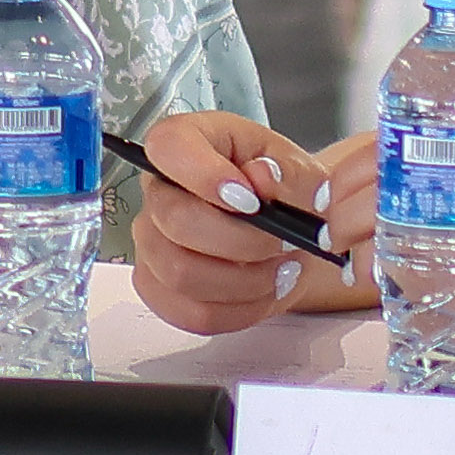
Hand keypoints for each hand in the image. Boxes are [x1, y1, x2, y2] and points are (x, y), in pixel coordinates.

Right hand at [131, 113, 365, 334]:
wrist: (292, 238)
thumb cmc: (288, 195)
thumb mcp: (303, 173)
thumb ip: (288, 173)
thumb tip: (261, 177)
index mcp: (189, 142)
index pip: (168, 146)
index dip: (204, 174)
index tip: (251, 200)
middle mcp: (159, 190)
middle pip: (176, 220)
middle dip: (242, 241)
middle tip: (285, 242)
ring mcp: (151, 241)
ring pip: (181, 274)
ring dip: (244, 280)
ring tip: (280, 270)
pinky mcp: (159, 287)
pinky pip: (191, 312)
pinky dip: (238, 309)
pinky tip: (262, 291)